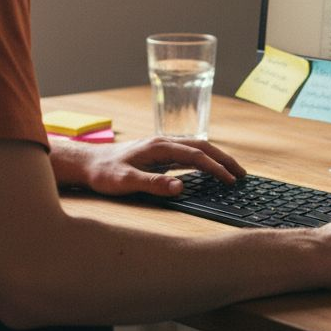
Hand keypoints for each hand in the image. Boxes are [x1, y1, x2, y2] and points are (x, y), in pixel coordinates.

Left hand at [53, 137, 246, 196]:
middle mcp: (163, 143)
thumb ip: (153, 184)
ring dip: (216, 158)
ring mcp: (161, 148)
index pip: (196, 155)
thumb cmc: (104, 173)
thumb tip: (180, 186)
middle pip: (202, 146)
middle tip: (242, 174)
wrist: (87, 163)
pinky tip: (208, 170)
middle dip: (224, 159)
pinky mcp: (158, 155)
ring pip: (196, 148)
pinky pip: (188, 154)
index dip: (216, 168)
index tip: (231, 180)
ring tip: (232, 172)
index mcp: (159, 147)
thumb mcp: (126, 182)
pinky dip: (204, 161)